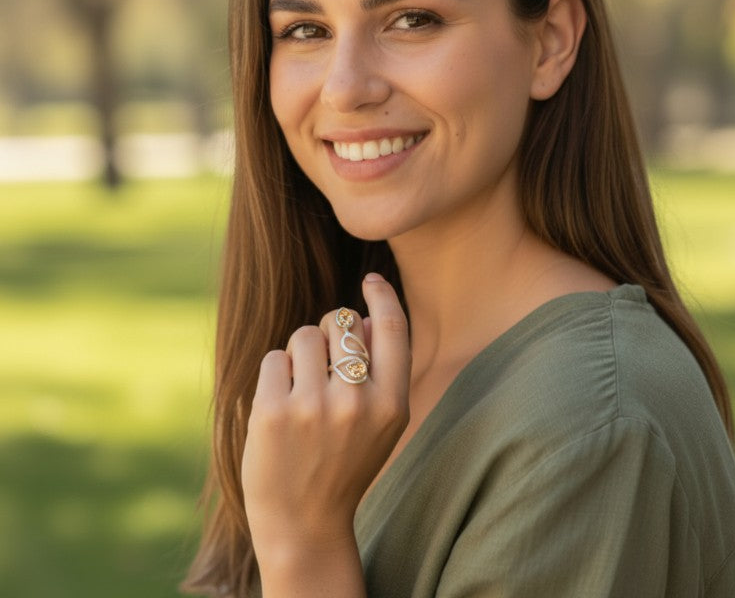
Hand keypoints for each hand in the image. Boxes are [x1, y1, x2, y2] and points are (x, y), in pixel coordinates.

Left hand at [242, 273, 410, 561]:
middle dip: (328, 330)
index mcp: (392, 404)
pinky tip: (279, 405)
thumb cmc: (344, 463)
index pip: (393, 328)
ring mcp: (314, 407)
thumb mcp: (381, 424)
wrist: (304, 523)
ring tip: (300, 390)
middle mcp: (357, 402)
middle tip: (322, 362)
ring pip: (303, 336)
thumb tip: (365, 317)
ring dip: (298, 354)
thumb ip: (381, 371)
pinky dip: (274, 374)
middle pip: (341, 322)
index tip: (372, 279)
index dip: (382, 296)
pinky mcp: (274, 412)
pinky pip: (274, 358)